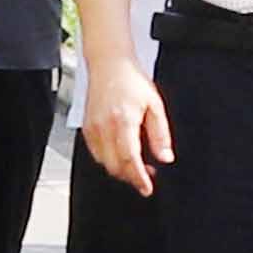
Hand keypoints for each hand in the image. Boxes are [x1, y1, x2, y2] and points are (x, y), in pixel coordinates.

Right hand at [78, 61, 169, 196]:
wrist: (109, 64)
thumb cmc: (131, 81)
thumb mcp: (155, 105)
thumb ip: (160, 134)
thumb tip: (165, 157)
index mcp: (123, 121)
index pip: (130, 159)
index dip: (139, 178)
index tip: (147, 189)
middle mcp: (104, 127)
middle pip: (115, 166)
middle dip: (131, 176)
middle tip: (146, 175)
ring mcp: (93, 128)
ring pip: (104, 163)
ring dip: (120, 169)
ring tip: (136, 164)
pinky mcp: (86, 128)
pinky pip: (96, 153)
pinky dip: (109, 159)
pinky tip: (121, 153)